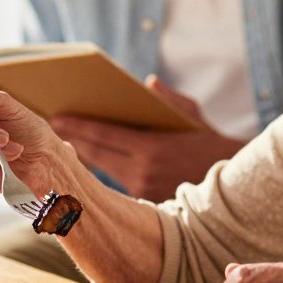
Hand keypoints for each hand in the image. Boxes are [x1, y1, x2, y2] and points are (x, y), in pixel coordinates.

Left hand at [50, 76, 246, 201]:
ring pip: (102, 169)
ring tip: (62, 141)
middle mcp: (143, 171)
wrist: (231, 187)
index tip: (57, 117)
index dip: (79, 126)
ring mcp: (142, 189)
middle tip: (51, 127)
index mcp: (152, 148)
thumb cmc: (209, 143)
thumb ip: (169, 98)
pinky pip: (115, 181)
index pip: (105, 135)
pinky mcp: (144, 200)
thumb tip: (150, 82)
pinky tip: (84, 160)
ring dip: (82, 154)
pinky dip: (99, 169)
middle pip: (97, 154)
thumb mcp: (192, 116)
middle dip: (73, 139)